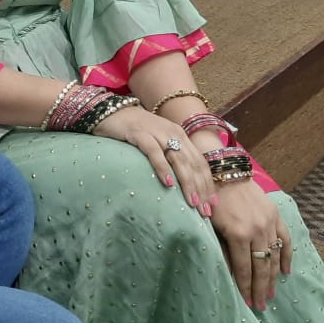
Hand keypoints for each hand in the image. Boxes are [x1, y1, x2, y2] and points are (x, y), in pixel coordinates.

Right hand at [92, 105, 215, 216]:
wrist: (111, 111)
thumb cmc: (135, 130)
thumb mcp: (158, 140)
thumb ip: (171, 155)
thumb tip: (184, 182)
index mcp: (180, 135)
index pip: (200, 162)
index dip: (208, 183)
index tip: (212, 204)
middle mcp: (173, 132)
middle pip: (192, 163)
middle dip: (200, 188)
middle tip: (204, 211)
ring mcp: (157, 132)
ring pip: (178, 160)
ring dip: (187, 182)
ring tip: (192, 202)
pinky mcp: (139, 133)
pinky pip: (154, 153)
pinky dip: (163, 168)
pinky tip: (168, 183)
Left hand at [209, 179, 291, 310]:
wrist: (223, 171)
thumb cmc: (211, 197)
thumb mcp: (212, 225)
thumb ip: (224, 248)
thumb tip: (232, 272)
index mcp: (238, 234)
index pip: (244, 268)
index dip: (246, 287)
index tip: (247, 301)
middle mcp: (257, 230)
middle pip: (261, 267)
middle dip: (260, 288)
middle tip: (261, 304)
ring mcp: (268, 223)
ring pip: (274, 257)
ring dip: (273, 277)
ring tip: (270, 293)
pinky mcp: (275, 215)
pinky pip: (285, 240)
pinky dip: (287, 256)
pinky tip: (285, 271)